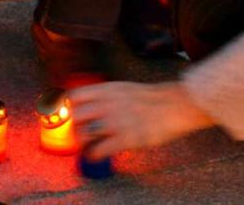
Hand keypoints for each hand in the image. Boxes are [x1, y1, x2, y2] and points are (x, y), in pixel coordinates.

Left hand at [68, 81, 215, 159]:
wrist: (174, 105)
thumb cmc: (150, 98)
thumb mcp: (123, 88)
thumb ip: (104, 96)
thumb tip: (88, 105)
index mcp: (107, 90)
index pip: (75, 96)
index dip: (69, 107)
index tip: (70, 115)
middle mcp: (108, 104)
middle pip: (75, 116)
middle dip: (74, 127)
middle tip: (78, 133)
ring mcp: (116, 121)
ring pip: (84, 134)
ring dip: (82, 142)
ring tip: (86, 145)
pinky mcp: (126, 138)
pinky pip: (100, 149)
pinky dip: (94, 154)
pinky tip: (95, 155)